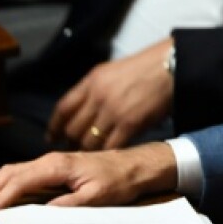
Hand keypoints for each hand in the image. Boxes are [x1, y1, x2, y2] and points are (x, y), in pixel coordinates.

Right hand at [0, 143, 177, 210]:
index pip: (19, 181)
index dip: (1, 197)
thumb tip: (43, 212)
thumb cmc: (119, 180)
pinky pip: (18, 172)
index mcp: (56, 166)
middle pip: (8, 174)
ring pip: (10, 171)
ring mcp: (47, 162)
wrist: (136, 165)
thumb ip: (69, 203)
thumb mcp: (98, 196)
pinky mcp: (49, 167)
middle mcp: (47, 160)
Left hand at [47, 38, 173, 150]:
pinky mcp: (129, 123)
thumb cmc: (143, 69)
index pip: (62, 109)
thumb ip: (91, 90)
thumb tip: (77, 111)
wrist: (171, 66)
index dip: (54, 127)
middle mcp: (97, 97)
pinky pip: (110, 146)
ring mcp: (113, 111)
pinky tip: (105, 156)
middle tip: (71, 150)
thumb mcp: (109, 72)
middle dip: (69, 142)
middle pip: (73, 128)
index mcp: (90, 82)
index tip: (50, 138)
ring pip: (88, 141)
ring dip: (86, 151)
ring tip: (87, 156)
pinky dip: (105, 153)